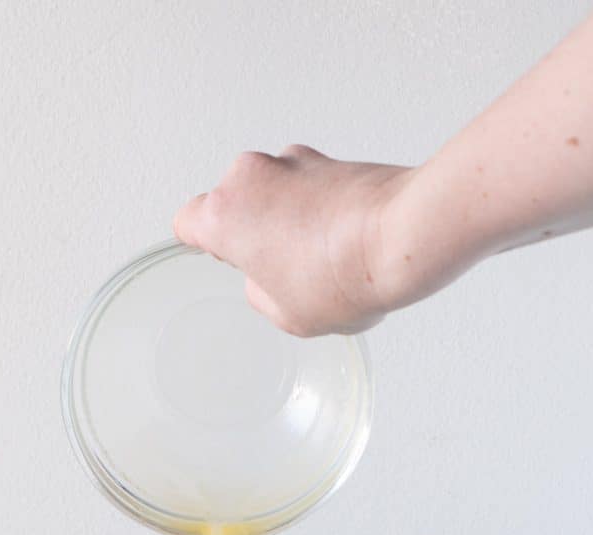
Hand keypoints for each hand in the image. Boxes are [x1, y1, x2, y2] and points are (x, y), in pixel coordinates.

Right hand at [174, 146, 419, 336]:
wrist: (404, 237)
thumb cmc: (344, 273)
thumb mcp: (288, 316)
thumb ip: (260, 295)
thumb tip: (265, 281)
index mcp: (225, 214)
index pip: (188, 222)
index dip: (201, 243)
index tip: (212, 252)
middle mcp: (252, 175)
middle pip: (235, 204)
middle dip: (253, 233)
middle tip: (278, 269)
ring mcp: (294, 161)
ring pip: (275, 192)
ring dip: (288, 218)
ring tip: (320, 259)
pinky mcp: (332, 159)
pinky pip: (311, 187)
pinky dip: (320, 209)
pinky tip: (342, 242)